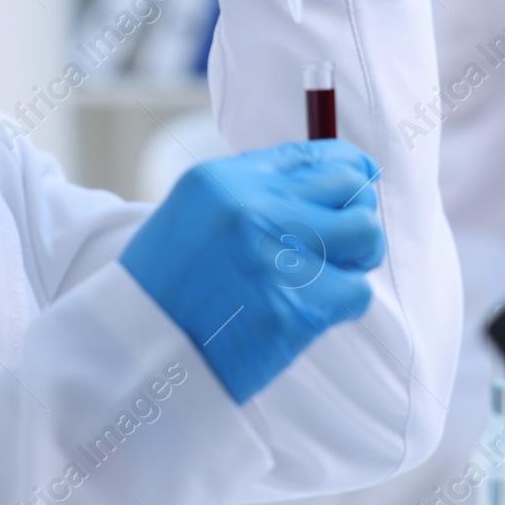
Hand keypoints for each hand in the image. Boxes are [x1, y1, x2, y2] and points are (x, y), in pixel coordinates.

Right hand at [120, 140, 384, 403]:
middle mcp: (251, 208)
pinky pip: (356, 292)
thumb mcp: (198, 213)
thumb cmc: (171, 285)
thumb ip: (257, 191)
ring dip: (355, 257)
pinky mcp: (295, 309)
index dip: (350, 169)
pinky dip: (341, 303)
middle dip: (355, 213)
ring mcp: (275, 257)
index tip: (359, 185)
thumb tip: (338, 176)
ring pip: (364, 234)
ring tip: (324, 276)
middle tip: (338, 243)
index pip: (315, 154)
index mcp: (225, 179)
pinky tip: (307, 310)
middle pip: (350, 186)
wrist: (139, 350)